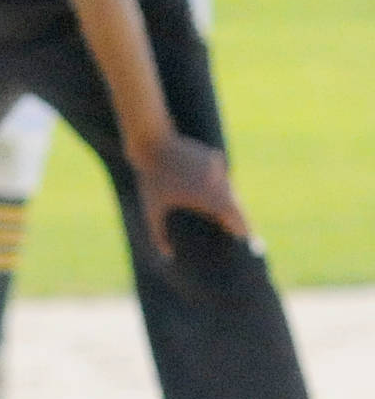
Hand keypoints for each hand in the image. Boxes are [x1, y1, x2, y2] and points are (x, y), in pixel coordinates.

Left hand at [131, 130, 249, 258]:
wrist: (154, 142)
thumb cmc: (151, 179)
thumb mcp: (152, 209)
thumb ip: (159, 236)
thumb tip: (168, 256)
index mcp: (210, 198)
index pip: (236, 218)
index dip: (244, 230)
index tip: (247, 240)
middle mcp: (219, 183)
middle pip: (236, 205)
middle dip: (237, 218)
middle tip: (237, 232)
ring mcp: (218, 168)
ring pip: (229, 189)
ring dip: (227, 202)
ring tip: (221, 213)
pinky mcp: (213, 156)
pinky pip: (219, 175)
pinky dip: (217, 183)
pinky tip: (204, 186)